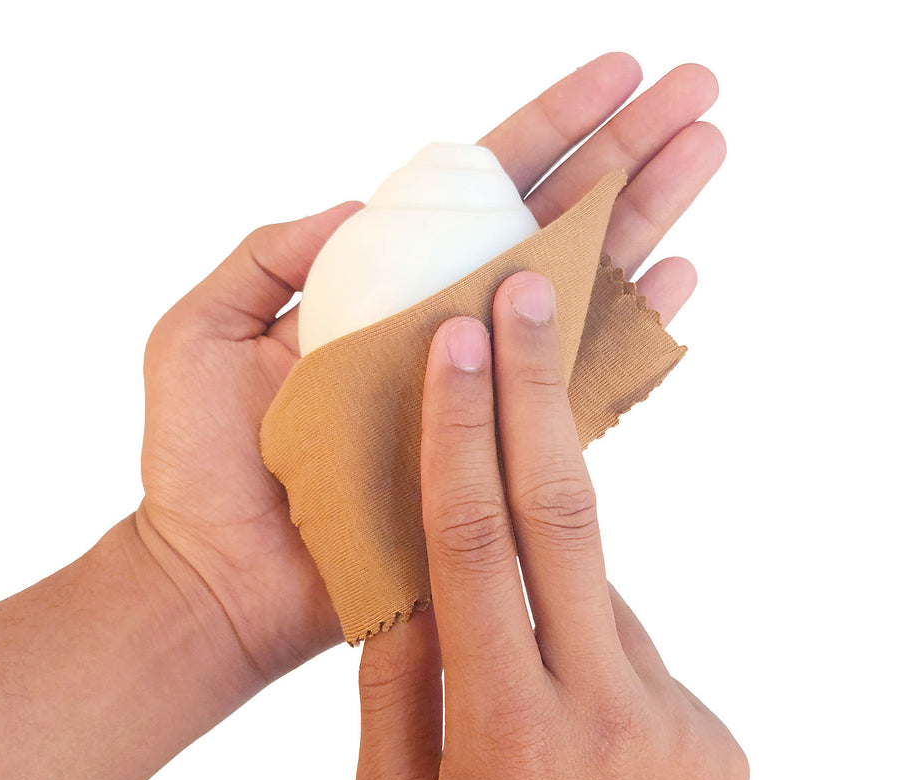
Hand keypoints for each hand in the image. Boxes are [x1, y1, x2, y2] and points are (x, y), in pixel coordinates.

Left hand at [136, 53, 723, 684]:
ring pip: (579, 290)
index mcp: (380, 287)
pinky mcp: (498, 454)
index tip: (618, 74)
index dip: (548, 128)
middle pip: (549, 225)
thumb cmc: (198, 464)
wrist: (221, 577)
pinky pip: (578, 387)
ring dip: (649, 222)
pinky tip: (679, 278)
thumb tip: (358, 204)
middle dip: (625, 155)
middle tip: (698, 97)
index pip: (477, 190)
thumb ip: (269, 255)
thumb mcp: (202, 332)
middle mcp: (443, 328)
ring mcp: (479, 389)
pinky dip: (632, 333)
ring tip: (708, 155)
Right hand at [353, 272, 747, 779]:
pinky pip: (634, 644)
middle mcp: (609, 710)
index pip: (475, 547)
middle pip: (568, 518)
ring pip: (601, 586)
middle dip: (539, 393)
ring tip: (504, 570)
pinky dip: (585, 632)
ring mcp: (678, 720)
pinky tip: (556, 687)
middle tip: (528, 293)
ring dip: (549, 546)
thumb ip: (398, 700)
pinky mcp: (717, 737)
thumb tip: (402, 592)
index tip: (459, 342)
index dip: (461, 432)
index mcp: (508, 733)